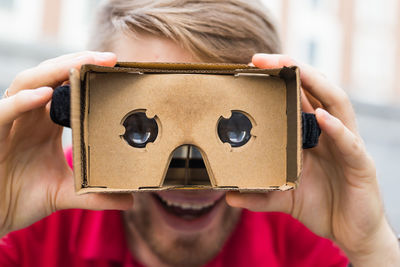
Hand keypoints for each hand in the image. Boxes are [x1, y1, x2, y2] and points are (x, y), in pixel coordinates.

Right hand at [0, 51, 132, 236]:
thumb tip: (130, 200)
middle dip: (78, 62)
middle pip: (51, 76)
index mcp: (46, 122)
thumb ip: (96, 194)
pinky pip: (4, 111)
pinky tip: (46, 94)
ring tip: (83, 64)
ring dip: (54, 70)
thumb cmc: (22, 196)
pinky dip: (22, 100)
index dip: (88, 76)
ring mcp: (10, 121)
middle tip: (108, 58)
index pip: (68, 88)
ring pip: (28, 83)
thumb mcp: (65, 193)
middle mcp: (30, 115)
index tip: (117, 70)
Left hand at [226, 54, 399, 265]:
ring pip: (336, 103)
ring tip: (293, 68)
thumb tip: (228, 196)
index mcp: (312, 135)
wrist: (350, 232)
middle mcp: (329, 133)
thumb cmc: (319, 206)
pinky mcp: (361, 164)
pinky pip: (349, 142)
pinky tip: (320, 116)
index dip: (278, 80)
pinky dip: (336, 128)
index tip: (250, 68)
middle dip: (292, 69)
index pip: (297, 98)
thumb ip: (259, 195)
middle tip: (262, 59)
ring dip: (315, 83)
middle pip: (315, 90)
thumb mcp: (283, 198)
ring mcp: (347, 145)